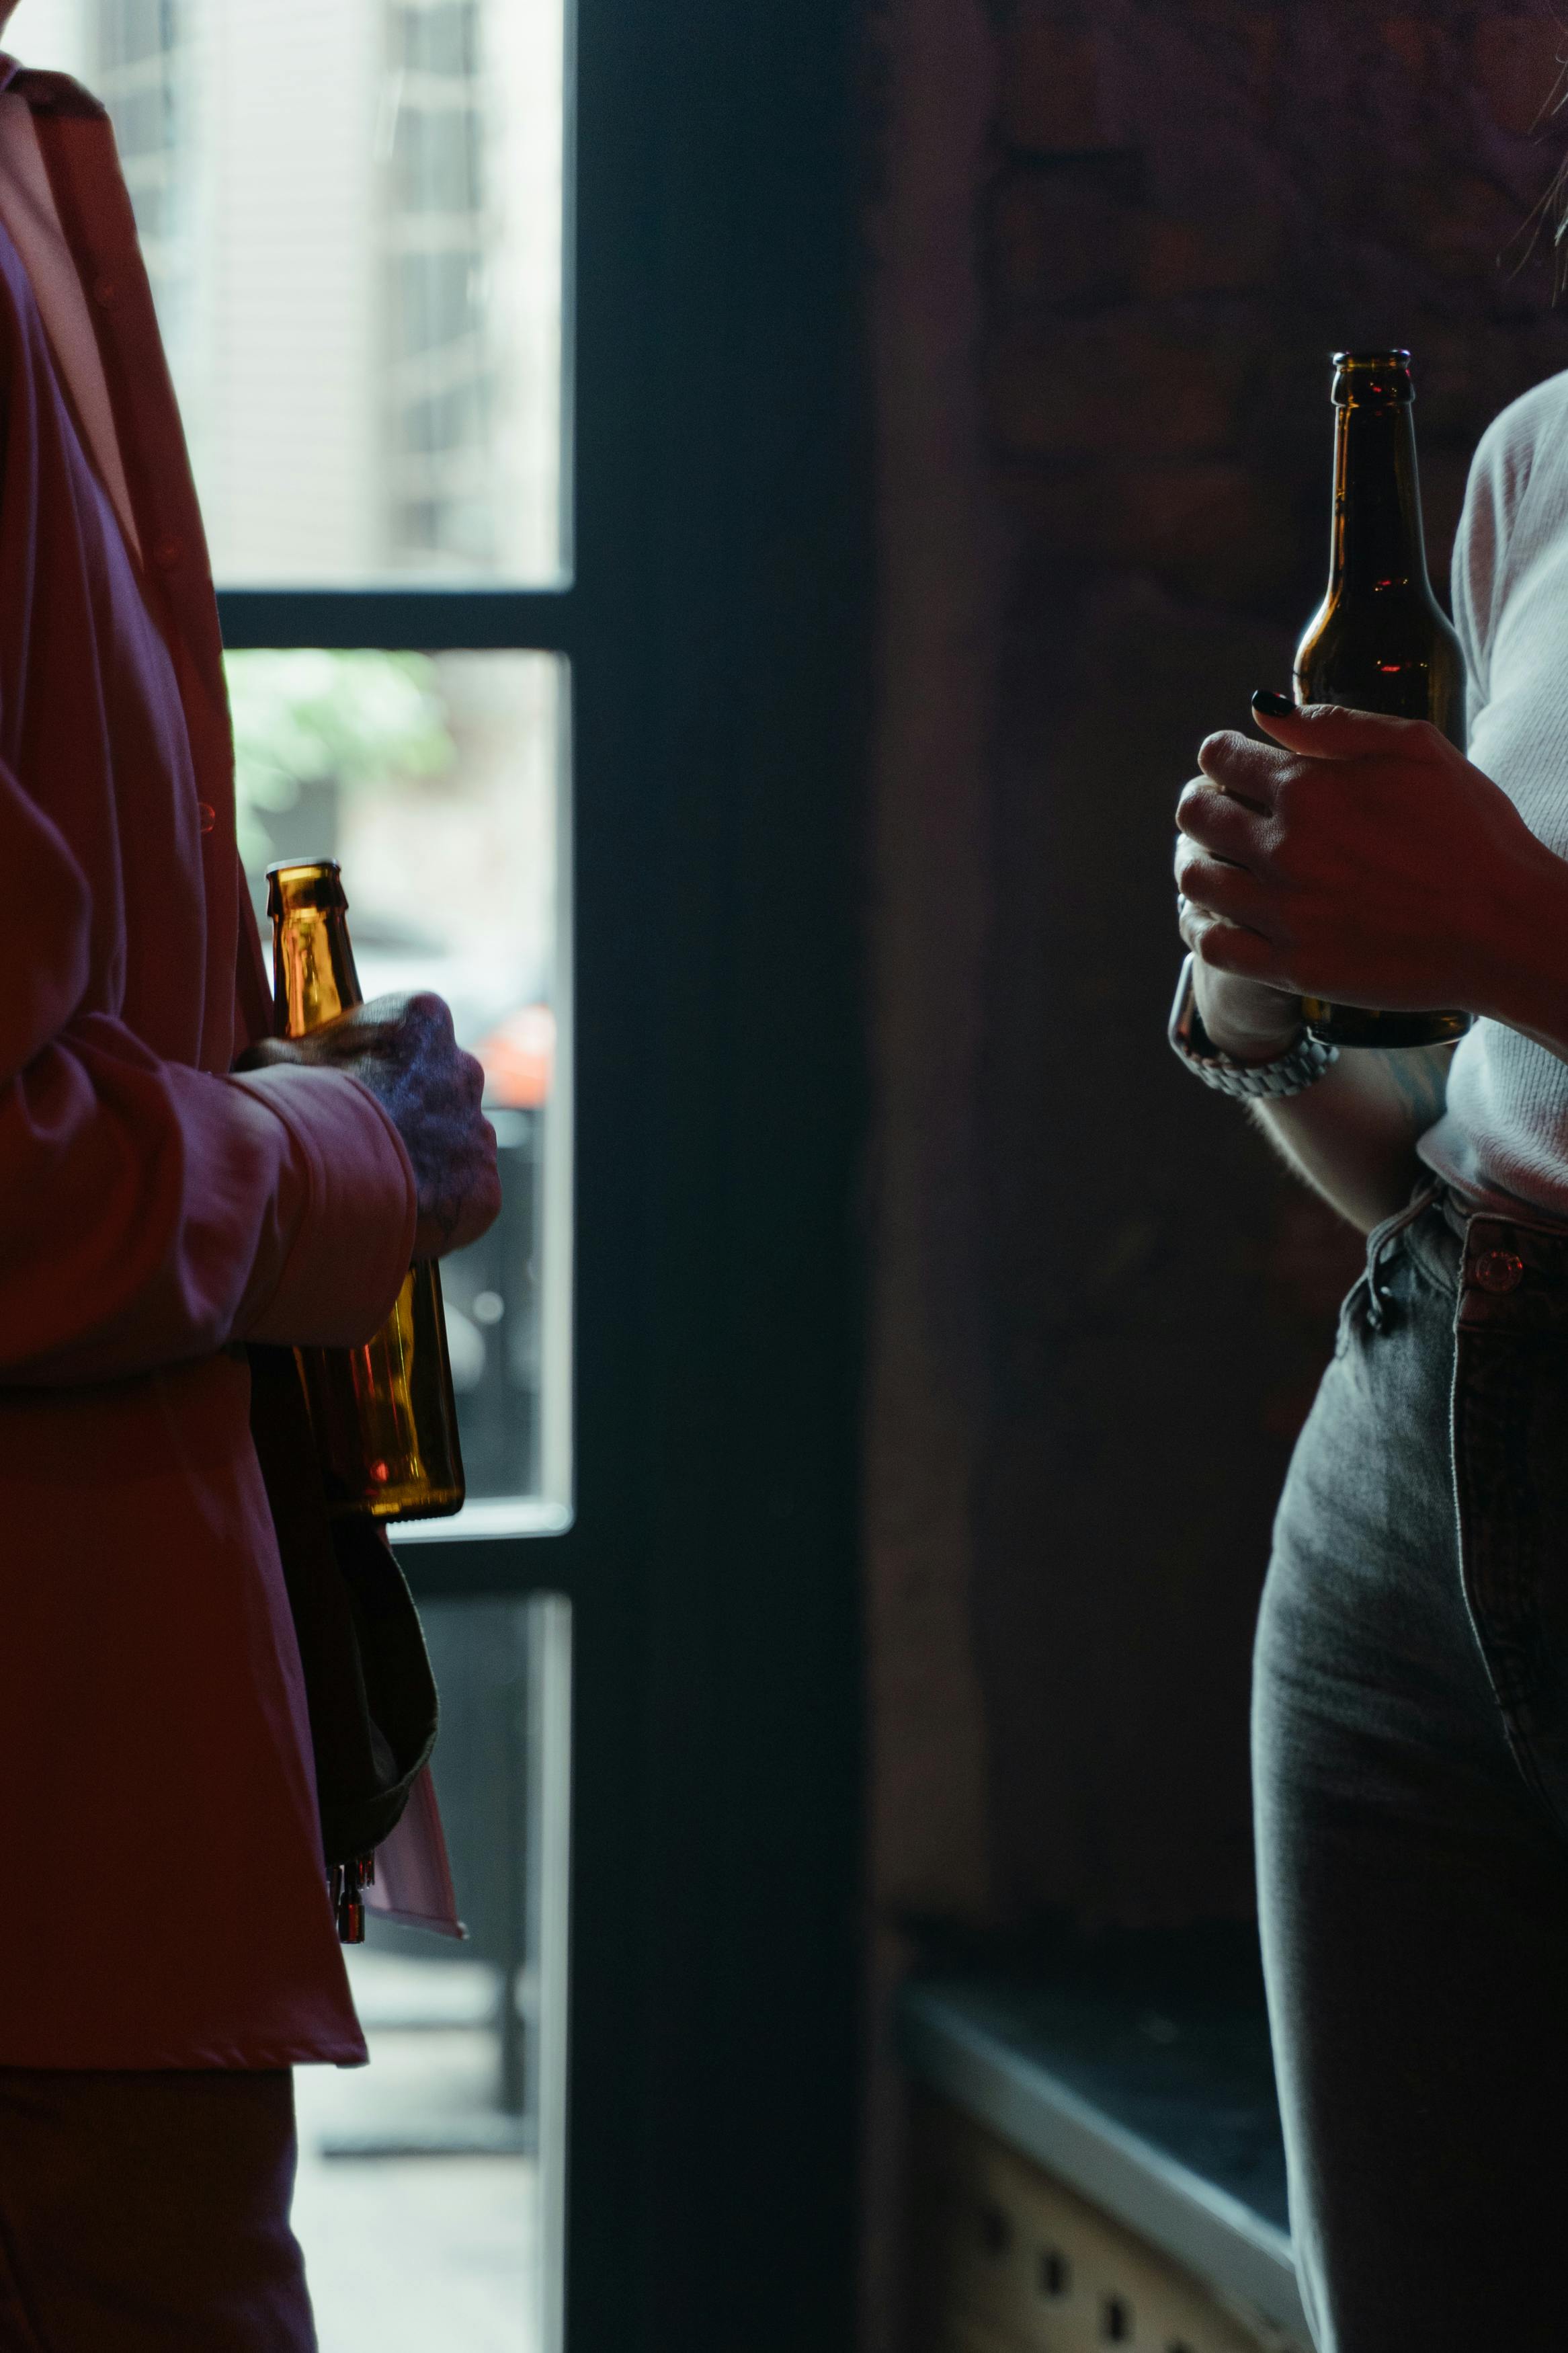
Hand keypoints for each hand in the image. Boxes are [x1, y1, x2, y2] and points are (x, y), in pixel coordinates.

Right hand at [241, 993, 501, 1259]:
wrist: (318, 1177)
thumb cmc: (294, 1106)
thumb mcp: (271, 1058)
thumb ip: (290, 1054)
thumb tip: (272, 1063)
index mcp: (423, 1020)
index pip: (412, 1035)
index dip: (378, 1064)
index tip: (351, 1089)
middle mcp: (465, 1069)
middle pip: (439, 1090)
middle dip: (409, 1112)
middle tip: (363, 1140)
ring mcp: (477, 1132)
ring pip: (453, 1145)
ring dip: (422, 1160)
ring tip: (374, 1182)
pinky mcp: (483, 1188)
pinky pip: (460, 1197)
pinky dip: (434, 1207)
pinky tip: (394, 1212)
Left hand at [1174, 694, 1561, 1022]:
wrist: (1504, 928)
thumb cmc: (1472, 832)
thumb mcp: (1419, 749)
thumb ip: (1335, 724)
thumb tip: (1262, 708)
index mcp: (1309, 788)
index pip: (1219, 757)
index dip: (1222, 755)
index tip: (1235, 765)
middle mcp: (1285, 848)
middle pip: (1195, 814)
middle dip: (1202, 803)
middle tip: (1221, 810)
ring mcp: (1284, 911)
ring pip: (1193, 878)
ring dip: (1198, 861)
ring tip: (1221, 861)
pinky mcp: (1291, 967)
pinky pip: (1211, 945)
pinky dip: (1202, 925)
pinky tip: (1218, 915)